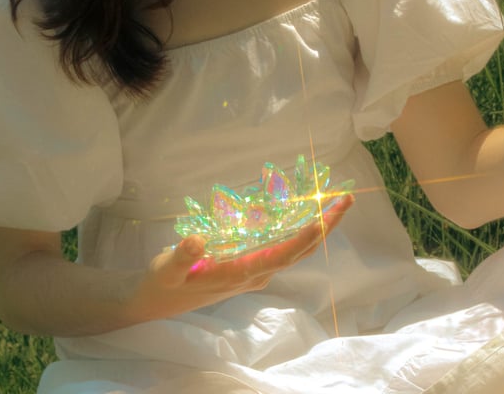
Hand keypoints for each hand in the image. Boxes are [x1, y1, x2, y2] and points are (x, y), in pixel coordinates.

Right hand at [134, 194, 353, 319]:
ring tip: (333, 203)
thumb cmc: (163, 285)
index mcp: (240, 273)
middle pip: (300, 250)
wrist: (158, 304)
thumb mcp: (165, 270)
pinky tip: (301, 215)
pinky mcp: (249, 268)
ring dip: (316, 228)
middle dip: (325, 226)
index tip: (326, 216)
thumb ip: (179, 256)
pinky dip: (298, 232)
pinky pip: (282, 249)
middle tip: (346, 199)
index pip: (283, 254)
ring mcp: (254, 272)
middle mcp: (255, 274)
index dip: (307, 235)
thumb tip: (197, 239)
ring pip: (294, 250)